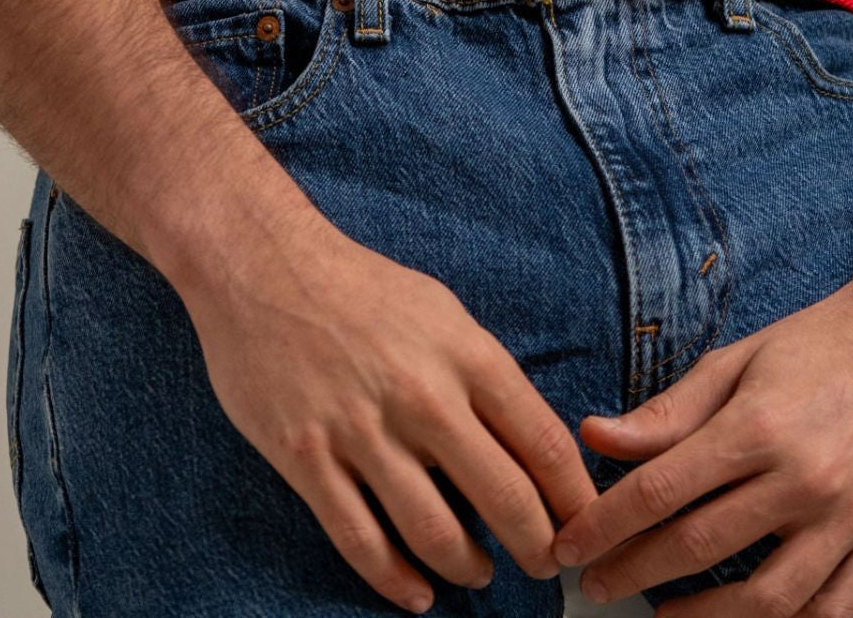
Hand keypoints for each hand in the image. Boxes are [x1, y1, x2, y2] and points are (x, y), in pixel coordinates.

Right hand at [178, 212, 595, 614]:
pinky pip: (359, 539)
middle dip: (537, 546)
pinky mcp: (307, 457)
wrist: (266, 267)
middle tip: (547, 566)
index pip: (543, 442)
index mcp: (467, 355)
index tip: (586, 524)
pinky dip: (394, 580)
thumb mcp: (444, 312)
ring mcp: (363, 431)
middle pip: (504, 496)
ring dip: (469, 566)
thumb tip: (524, 435)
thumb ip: (484, 373)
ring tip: (481, 574)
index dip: (574, 497)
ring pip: (435, 530)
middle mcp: (425, 397)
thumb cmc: (363, 287)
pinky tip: (416, 593)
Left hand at [551, 264, 852, 616]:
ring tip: (659, 617)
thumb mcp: (740, 359)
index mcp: (760, 424)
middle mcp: (807, 478)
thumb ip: (669, 410)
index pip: (662, 490)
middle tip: (596, 585)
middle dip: (635, 572)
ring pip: (766, 601)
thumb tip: (594, 435)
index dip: (606, 524)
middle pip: (701, 547)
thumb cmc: (822, 341)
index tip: (568, 546)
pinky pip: (832, 612)